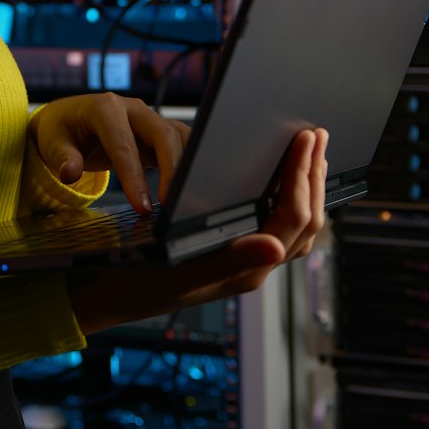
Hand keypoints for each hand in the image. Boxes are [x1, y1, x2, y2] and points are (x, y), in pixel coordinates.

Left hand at [29, 91, 191, 212]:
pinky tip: (191, 184)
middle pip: (162, 135)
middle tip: (169, 205)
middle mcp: (132, 108)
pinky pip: (181, 141)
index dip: (134, 176)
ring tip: (186, 196)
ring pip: (178, 136)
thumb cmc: (61, 130)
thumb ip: (62, 158)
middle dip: (171, 170)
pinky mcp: (157, 131)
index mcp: (105, 108)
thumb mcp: (52, 142)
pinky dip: (189, 160)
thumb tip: (70, 173)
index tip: (141, 205)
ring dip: (186, 164)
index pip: (124, 145)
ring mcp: (148, 118)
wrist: (68, 119)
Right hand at [64, 127, 328, 334]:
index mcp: (246, 269)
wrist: (112, 293)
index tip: (305, 138)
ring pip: (297, 225)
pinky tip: (282, 179)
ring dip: (307, 185)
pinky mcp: (236, 254)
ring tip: (309, 152)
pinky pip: (279, 225)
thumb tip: (276, 249)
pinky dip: (290, 197)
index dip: (303, 175)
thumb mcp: (178, 267)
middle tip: (317, 135)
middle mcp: (254, 267)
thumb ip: (229, 259)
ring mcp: (248, 262)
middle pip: (306, 220)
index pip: (294, 218)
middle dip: (314, 175)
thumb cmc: (138, 280)